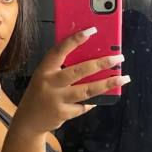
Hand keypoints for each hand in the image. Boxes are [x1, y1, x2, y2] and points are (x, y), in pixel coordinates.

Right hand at [13, 28, 129, 135]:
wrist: (28, 121)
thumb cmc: (40, 93)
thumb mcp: (44, 77)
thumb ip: (60, 68)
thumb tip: (90, 57)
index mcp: (44, 70)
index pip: (59, 51)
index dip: (75, 40)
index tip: (92, 31)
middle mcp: (49, 83)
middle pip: (79, 71)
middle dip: (101, 63)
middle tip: (118, 58)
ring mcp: (56, 100)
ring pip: (87, 90)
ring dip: (106, 84)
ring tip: (122, 78)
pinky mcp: (63, 113)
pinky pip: (83, 106)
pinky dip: (92, 102)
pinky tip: (100, 98)